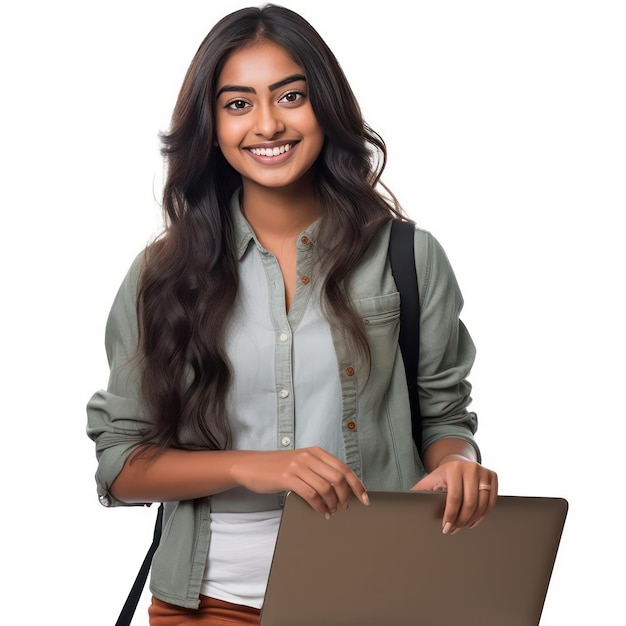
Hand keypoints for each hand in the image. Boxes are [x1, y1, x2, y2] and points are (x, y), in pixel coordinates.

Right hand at [232, 447, 368, 516]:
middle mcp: (309, 457)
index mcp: (316, 452)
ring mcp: (298, 466)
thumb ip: (318, 469)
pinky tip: (321, 512)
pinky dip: (319, 506)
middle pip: (338, 478)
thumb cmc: (277, 467)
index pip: (343, 468)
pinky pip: (311, 495)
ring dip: (332, 504)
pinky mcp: (288, 478)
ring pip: (326, 488)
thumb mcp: (301, 462)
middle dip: (345, 496)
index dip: (357, 485)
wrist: (251, 466)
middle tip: (343, 508)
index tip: (365, 499)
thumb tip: (341, 488)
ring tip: (331, 512)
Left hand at [411, 456, 497, 533]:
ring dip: (473, 520)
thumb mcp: (429, 480)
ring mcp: (484, 472)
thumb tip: (403, 504)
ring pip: (482, 504)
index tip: (446, 528)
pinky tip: (474, 520)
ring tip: (463, 526)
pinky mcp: (493, 476)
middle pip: (470, 503)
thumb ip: (419, 491)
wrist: (457, 462)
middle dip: (461, 520)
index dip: (450, 516)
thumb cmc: (442, 475)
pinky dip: (483, 514)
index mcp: (454, 468)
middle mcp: (471, 468)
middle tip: (453, 530)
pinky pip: (492, 501)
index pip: (454, 498)